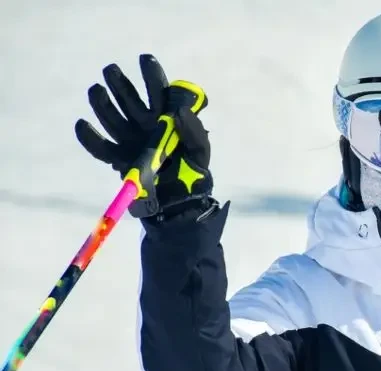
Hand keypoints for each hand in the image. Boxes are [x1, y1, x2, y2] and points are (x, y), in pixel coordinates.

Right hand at [75, 54, 212, 218]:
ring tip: (96, 90)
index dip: (152, 75)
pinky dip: (90, 138)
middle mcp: (146, 127)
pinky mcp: (120, 159)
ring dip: (102, 103)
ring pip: (113, 118)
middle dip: (120, 84)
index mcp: (166, 120)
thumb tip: (179, 110)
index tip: (144, 58)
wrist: (180, 205)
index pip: (159, 93)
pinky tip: (82, 124)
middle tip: (110, 70)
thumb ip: (193, 132)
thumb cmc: (193, 174)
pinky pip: (102, 147)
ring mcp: (131, 141)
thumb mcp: (200, 153)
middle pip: (130, 101)